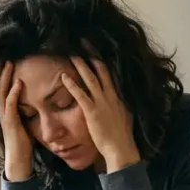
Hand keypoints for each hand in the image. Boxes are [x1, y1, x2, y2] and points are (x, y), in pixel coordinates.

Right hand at [0, 61, 33, 181]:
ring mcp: (5, 116)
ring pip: (2, 92)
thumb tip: (36, 102)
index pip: (2, 88)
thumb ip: (27, 111)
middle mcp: (3, 111)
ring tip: (8, 64)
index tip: (7, 60)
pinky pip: (10, 104)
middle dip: (0, 71)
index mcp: (6, 111)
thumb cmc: (23, 143)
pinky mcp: (10, 122)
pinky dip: (13, 93)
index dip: (3, 75)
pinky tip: (18, 82)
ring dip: (5, 77)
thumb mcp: (25, 123)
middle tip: (4, 56)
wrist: (19, 160)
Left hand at [61, 56, 139, 172]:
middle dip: (92, 55)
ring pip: (90, 79)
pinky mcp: (92, 112)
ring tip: (71, 54)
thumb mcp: (125, 115)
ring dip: (80, 65)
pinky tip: (63, 77)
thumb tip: (120, 98)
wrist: (120, 148)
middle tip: (83, 42)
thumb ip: (120, 104)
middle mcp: (111, 95)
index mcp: (118, 95)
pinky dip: (72, 85)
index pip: (110, 73)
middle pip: (101, 70)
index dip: (101, 60)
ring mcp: (102, 103)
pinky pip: (80, 95)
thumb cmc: (121, 135)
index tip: (94, 49)